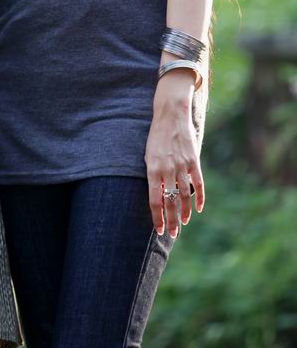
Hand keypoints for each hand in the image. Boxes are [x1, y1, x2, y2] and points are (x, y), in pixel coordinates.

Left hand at [145, 71, 204, 236]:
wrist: (170, 114)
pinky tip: (198, 208)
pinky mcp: (194, 160)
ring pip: (183, 196)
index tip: (159, 230)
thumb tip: (156, 196)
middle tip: (173, 233)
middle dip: (171, 220)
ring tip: (184, 223)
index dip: (157, 217)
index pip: (154, 200)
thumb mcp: (148, 156)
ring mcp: (181, 165)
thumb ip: (152, 175)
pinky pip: (198, 183)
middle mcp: (166, 169)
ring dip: (184, 212)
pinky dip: (199, 197)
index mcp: (152, 169)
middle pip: (169, 202)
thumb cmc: (156, 137)